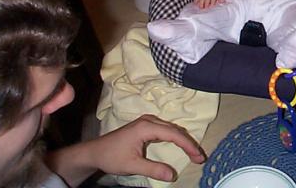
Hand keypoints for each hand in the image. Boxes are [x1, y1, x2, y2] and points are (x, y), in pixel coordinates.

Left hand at [46, 114, 205, 186]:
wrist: (95, 151)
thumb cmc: (112, 156)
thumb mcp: (132, 165)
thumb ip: (153, 169)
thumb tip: (173, 175)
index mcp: (147, 127)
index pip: (174, 134)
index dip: (188, 146)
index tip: (199, 157)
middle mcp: (149, 120)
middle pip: (176, 130)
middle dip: (189, 143)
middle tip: (200, 158)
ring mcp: (148, 121)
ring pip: (172, 129)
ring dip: (184, 140)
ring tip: (194, 153)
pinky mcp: (146, 125)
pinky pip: (167, 130)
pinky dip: (176, 138)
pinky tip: (181, 146)